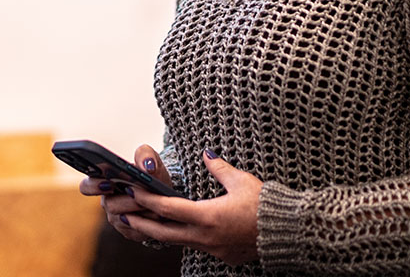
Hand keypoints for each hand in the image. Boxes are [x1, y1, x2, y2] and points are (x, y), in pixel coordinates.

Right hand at [79, 144, 172, 235]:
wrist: (166, 194)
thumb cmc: (152, 174)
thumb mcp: (150, 160)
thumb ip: (146, 155)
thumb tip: (147, 166)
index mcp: (104, 181)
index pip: (87, 186)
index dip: (94, 186)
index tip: (109, 183)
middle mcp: (107, 201)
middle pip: (110, 205)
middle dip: (128, 200)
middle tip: (141, 197)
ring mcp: (116, 218)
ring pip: (123, 219)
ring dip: (141, 211)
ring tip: (156, 204)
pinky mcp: (128, 231)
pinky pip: (135, 231)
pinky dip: (148, 222)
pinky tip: (157, 214)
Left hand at [95, 147, 264, 266]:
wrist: (287, 233)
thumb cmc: (266, 206)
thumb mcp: (242, 181)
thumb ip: (219, 168)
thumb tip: (206, 154)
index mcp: (207, 216)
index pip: (167, 208)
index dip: (146, 199)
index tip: (132, 190)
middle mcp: (205, 236)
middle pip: (163, 232)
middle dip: (141, 224)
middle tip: (123, 216)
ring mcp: (213, 249)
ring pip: (178, 241)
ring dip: (159, 232)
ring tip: (142, 224)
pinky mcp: (222, 255)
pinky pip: (196, 246)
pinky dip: (182, 238)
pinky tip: (179, 231)